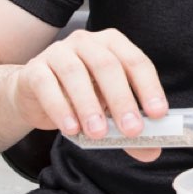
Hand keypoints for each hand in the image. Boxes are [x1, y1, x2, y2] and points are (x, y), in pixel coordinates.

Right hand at [8, 28, 169, 161]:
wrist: (34, 95)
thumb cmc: (79, 96)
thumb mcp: (108, 111)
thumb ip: (128, 128)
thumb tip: (151, 151)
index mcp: (112, 45)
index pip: (136, 61)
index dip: (149, 87)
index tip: (158, 114)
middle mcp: (86, 42)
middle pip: (107, 65)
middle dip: (122, 99)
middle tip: (132, 130)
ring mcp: (58, 52)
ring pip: (75, 73)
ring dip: (89, 106)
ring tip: (98, 133)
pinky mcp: (34, 70)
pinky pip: (47, 86)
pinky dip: (60, 109)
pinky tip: (71, 129)